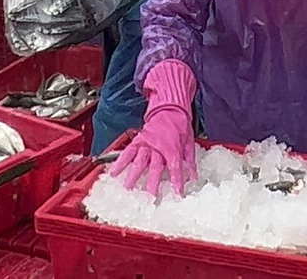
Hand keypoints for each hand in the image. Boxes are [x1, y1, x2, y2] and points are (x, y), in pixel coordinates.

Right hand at [113, 60, 197, 195]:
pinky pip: (128, 152)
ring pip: (139, 161)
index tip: (178, 193)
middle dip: (152, 183)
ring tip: (127, 188)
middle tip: (149, 197)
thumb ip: (190, 161)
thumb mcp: (190, 142)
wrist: (169, 108)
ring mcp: (146, 143)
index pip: (175, 167)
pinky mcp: (138, 140)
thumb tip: (193, 178)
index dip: (177, 181)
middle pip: (155, 168)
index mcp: (173, 147)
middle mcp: (158, 147)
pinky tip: (114, 172)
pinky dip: (120, 162)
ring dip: (133, 176)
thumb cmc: (180, 125)